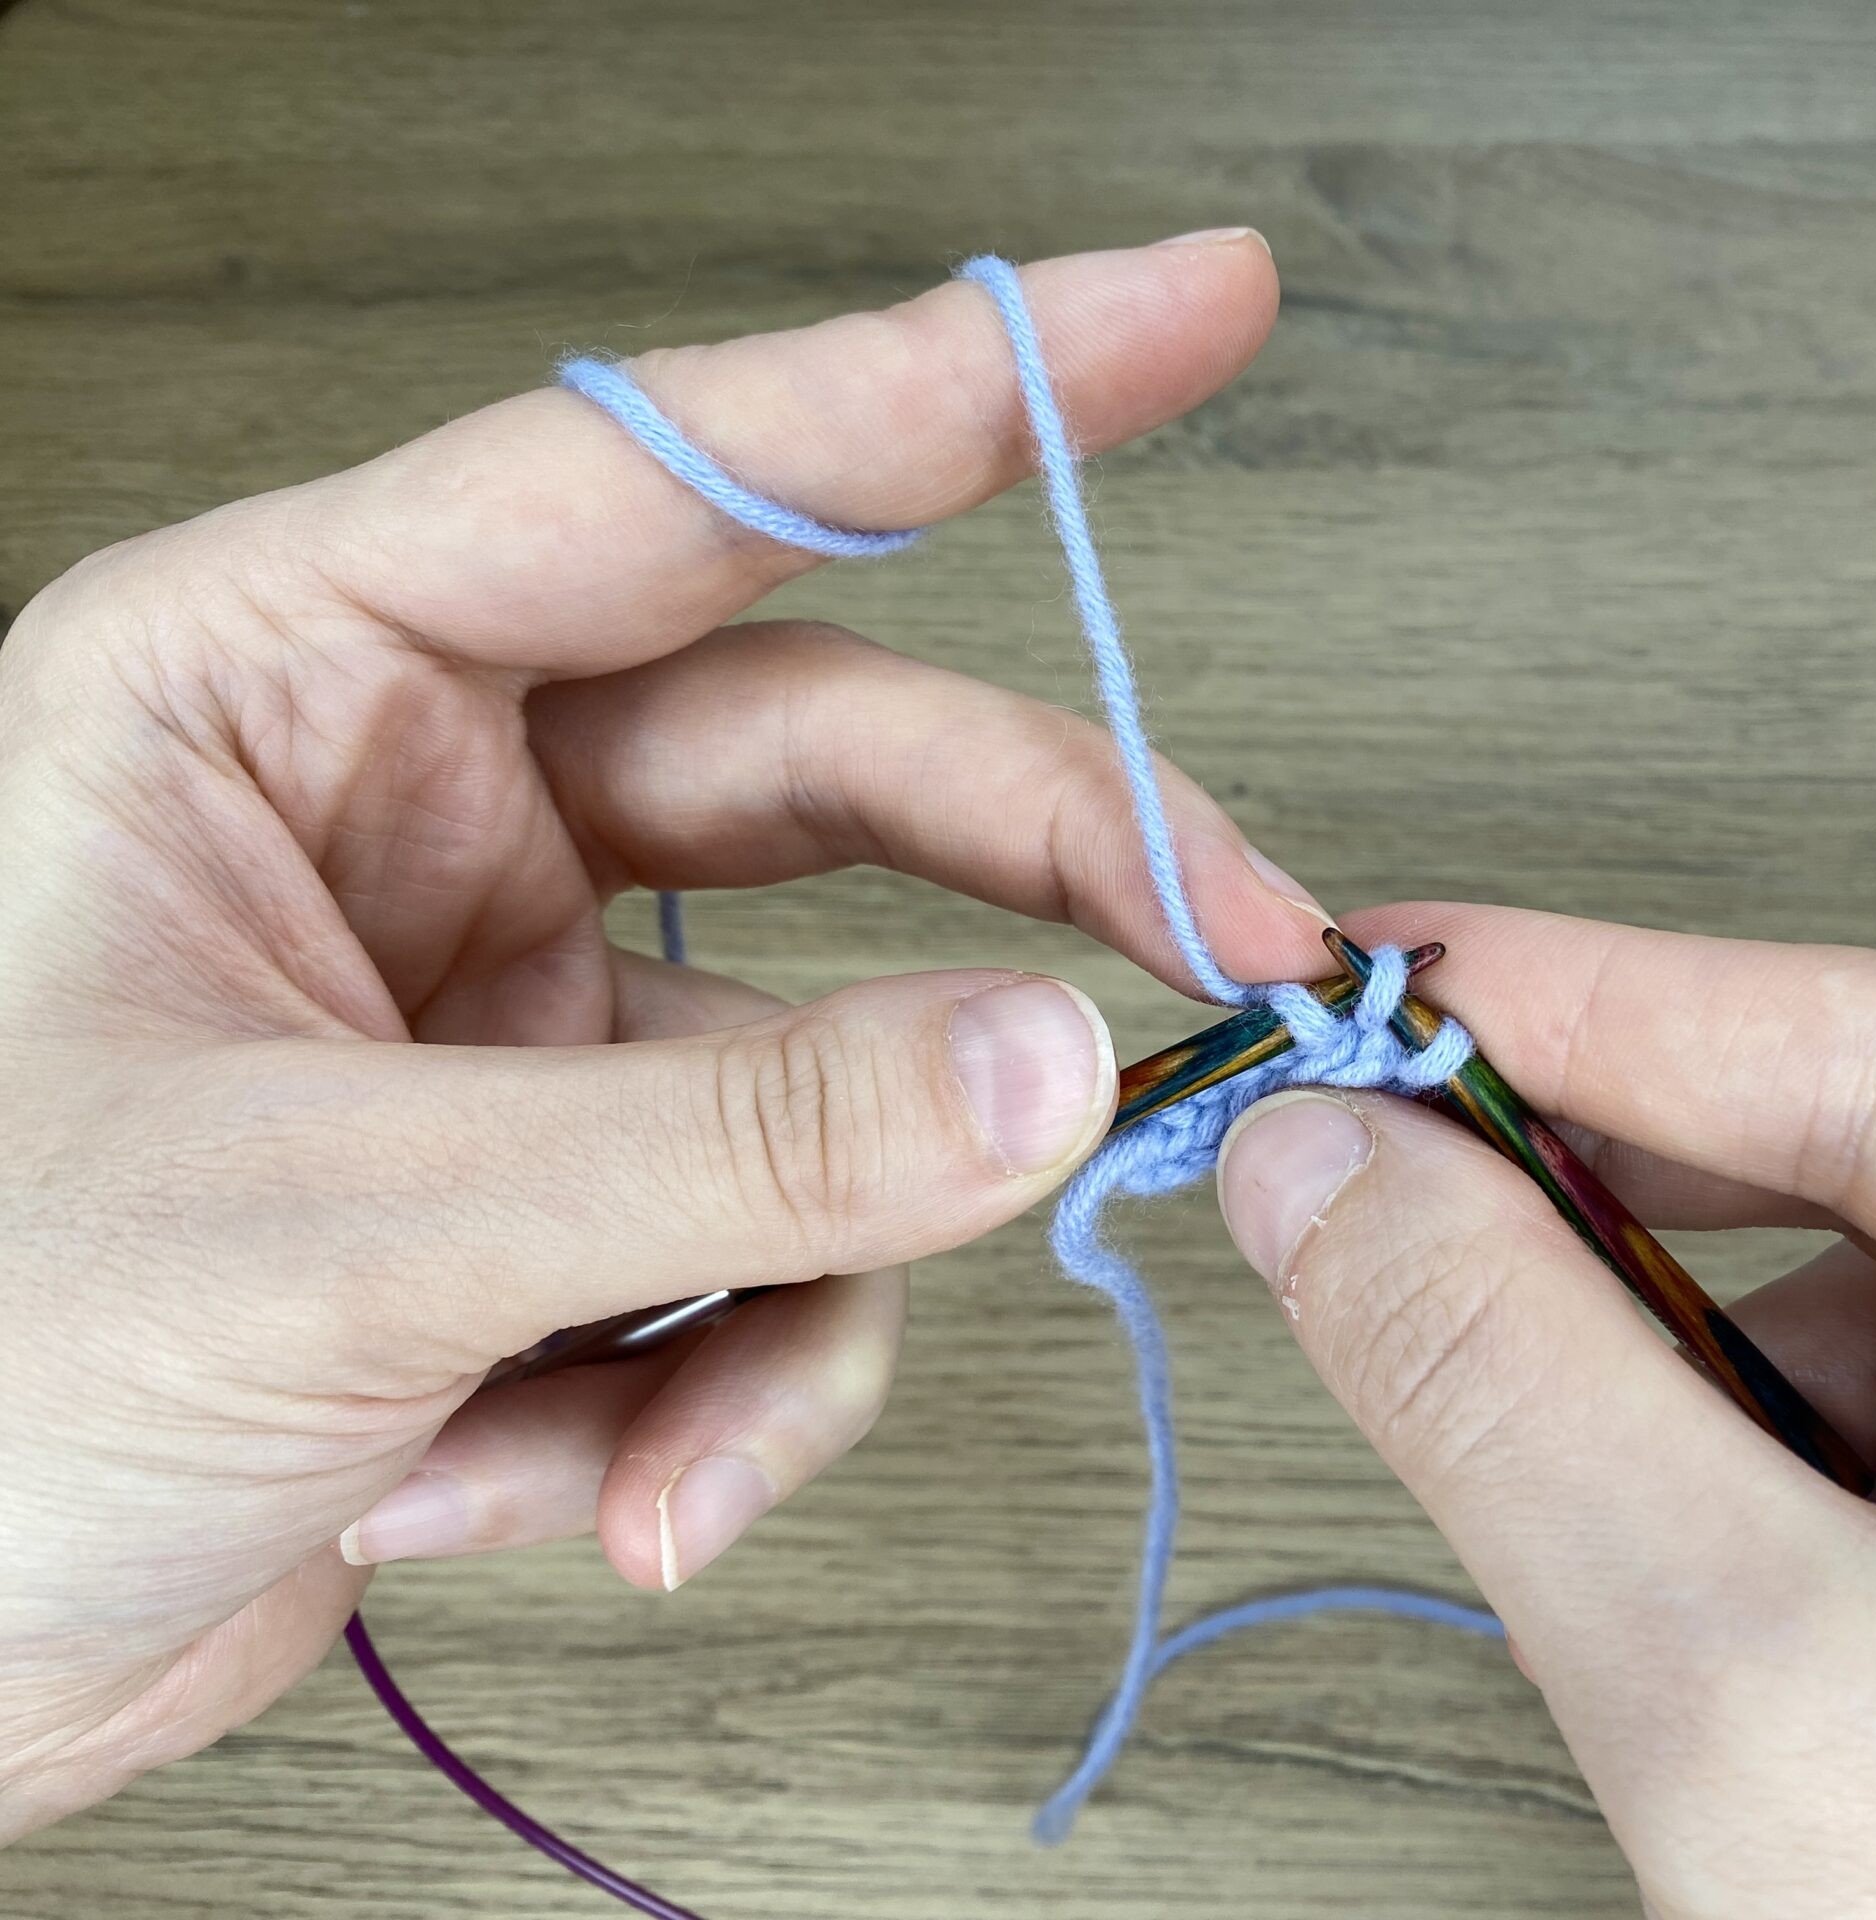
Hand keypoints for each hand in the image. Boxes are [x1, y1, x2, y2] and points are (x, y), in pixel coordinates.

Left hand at [0, 232, 1323, 1838]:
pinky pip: (771, 1251)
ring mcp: (507, 1016)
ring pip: (828, 1062)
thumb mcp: (333, 1226)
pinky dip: (725, 1395)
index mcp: (283, 690)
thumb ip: (725, 1138)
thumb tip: (1045, 1063)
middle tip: (1228, 939)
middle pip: (829, 769)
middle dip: (1032, 878)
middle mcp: (416, 821)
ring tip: (680, 1429)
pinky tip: (588, 1494)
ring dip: (807, 1267)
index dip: (955, 389)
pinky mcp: (563, 1199)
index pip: (669, 476)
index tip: (1184, 305)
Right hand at [1214, 903, 1875, 1915]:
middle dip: (1628, 1213)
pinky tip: (1717, 1622)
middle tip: (1378, 1167)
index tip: (1400, 976)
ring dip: (1692, 1413)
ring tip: (1634, 1565)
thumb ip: (1531, 1400)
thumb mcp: (1787, 1717)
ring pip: (1870, 1328)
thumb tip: (1327, 1169)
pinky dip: (1750, 1511)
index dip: (1635, 1011)